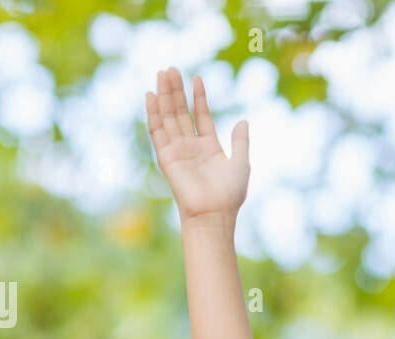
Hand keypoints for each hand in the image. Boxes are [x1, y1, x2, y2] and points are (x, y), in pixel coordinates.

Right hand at [144, 67, 249, 221]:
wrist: (213, 214)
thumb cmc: (229, 194)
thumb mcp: (241, 163)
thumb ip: (240, 141)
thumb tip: (243, 121)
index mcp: (209, 147)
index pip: (201, 116)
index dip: (199, 97)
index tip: (197, 78)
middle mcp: (191, 147)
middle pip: (181, 112)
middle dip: (176, 91)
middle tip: (171, 68)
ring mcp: (177, 150)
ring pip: (168, 117)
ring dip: (164, 95)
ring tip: (162, 73)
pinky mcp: (166, 156)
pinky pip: (157, 131)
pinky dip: (153, 113)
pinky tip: (150, 95)